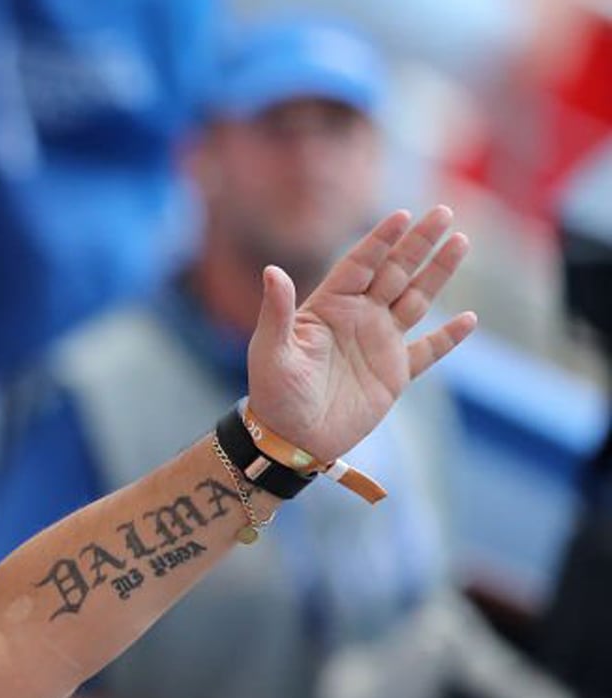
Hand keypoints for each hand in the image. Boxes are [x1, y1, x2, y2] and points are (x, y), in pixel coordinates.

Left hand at [246, 206, 477, 461]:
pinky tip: (470, 319)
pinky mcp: (395, 374)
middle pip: (395, 272)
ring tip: (460, 242)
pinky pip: (428, 350)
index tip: (402, 215)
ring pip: (417, 300)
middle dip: (419, 243)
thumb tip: (271, 271)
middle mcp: (358, 318)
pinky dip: (449, 337)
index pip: (360, 264)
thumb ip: (276, 311)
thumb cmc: (273, 394)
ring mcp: (379, 344)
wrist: (290, 439)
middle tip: (444, 213)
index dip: (381, 240)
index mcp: (329, 307)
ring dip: (438, 273)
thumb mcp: (271, 350)